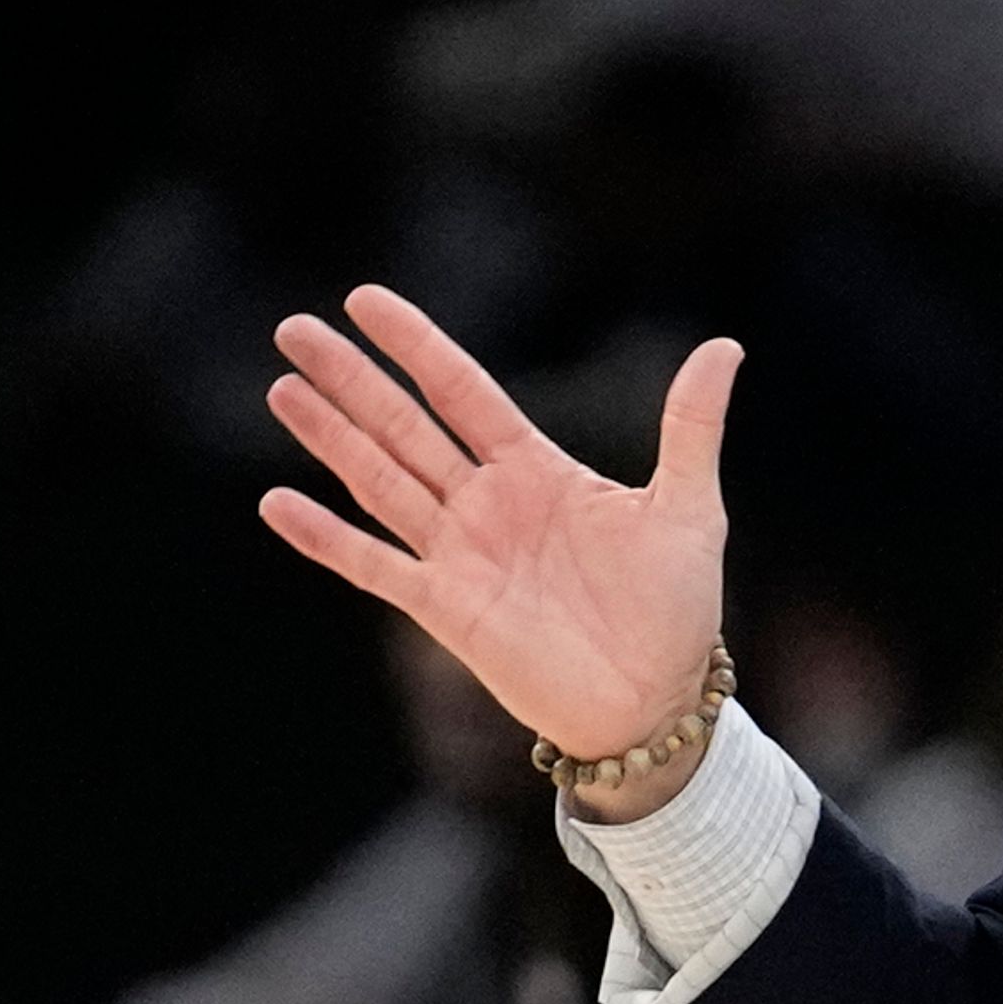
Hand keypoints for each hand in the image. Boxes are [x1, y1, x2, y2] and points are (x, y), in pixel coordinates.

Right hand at [258, 286, 736, 812]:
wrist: (656, 702)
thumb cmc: (676, 608)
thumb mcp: (689, 508)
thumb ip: (690, 426)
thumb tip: (725, 346)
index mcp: (537, 469)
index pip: (462, 390)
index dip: (416, 346)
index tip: (365, 302)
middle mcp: (488, 505)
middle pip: (404, 426)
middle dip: (351, 379)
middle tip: (293, 329)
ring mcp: (460, 555)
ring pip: (380, 481)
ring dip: (330, 438)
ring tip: (282, 389)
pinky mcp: (445, 610)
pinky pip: (375, 566)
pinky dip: (326, 538)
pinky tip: (277, 503)